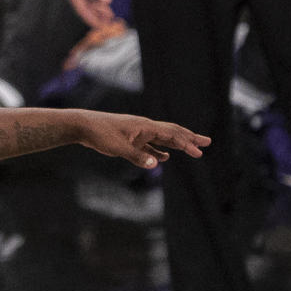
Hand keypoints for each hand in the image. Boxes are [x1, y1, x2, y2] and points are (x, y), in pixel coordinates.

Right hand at [60, 0, 114, 28]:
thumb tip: (106, 1)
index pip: (82, 8)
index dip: (92, 19)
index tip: (102, 26)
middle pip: (83, 8)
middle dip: (96, 16)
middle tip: (111, 20)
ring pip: (84, 4)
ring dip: (96, 10)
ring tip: (110, 14)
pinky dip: (94, 3)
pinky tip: (104, 6)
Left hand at [72, 111, 209, 169]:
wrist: (83, 126)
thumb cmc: (100, 134)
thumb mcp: (118, 147)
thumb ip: (137, 156)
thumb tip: (157, 164)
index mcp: (145, 126)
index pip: (171, 134)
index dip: (186, 143)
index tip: (199, 151)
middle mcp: (144, 128)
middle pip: (172, 132)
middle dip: (189, 138)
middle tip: (207, 142)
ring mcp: (137, 133)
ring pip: (162, 139)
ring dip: (177, 144)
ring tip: (191, 148)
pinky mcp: (129, 140)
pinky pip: (149, 146)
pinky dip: (159, 151)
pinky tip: (165, 157)